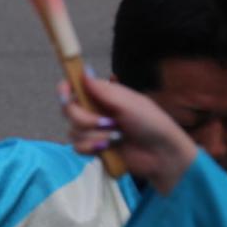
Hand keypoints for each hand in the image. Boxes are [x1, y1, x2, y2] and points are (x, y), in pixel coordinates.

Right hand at [60, 76, 195, 194]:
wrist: (161, 154)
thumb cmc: (151, 123)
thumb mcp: (129, 104)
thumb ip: (103, 91)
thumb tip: (83, 72)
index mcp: (102, 96)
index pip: (74, 87)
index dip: (65, 90)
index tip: (66, 95)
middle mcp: (94, 111)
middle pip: (68, 110)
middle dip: (85, 119)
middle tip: (108, 123)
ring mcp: (92, 130)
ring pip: (72, 131)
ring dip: (94, 135)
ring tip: (116, 138)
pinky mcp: (93, 148)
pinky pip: (77, 147)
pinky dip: (92, 148)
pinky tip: (108, 148)